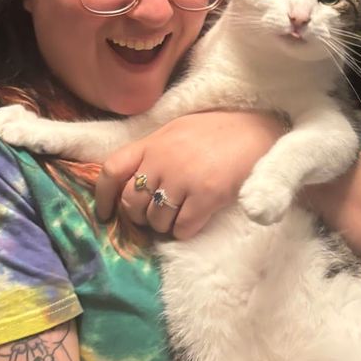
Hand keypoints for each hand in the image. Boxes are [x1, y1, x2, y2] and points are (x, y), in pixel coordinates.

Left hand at [94, 111, 282, 238]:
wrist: (258, 129)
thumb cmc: (218, 131)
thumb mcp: (177, 131)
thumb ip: (153, 153)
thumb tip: (134, 182)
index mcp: (153, 142)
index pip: (112, 169)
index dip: (103, 196)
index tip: (105, 213)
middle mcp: (163, 160)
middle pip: (132, 203)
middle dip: (139, 217)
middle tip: (153, 216)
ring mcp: (184, 178)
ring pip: (156, 221)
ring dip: (163, 226)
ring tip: (178, 216)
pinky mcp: (207, 195)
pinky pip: (182, 228)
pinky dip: (184, 231)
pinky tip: (193, 221)